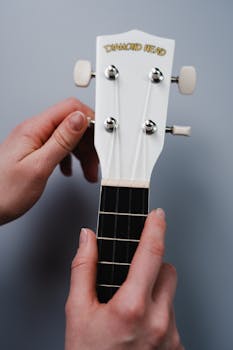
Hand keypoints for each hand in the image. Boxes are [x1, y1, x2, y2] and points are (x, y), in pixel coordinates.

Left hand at [0, 98, 97, 224]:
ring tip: (87, 171)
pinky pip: (58, 147)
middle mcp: (34, 131)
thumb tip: (80, 119)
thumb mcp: (38, 167)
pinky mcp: (33, 151)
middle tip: (95, 163)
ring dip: (81, 153)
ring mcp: (33, 141)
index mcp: (34, 129)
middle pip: (71, 123)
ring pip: (67, 137)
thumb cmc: (4, 192)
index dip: (89, 120)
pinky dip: (70, 158)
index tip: (101, 138)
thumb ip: (61, 141)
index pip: (70, 108)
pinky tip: (70, 170)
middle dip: (88, 143)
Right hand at [65, 210, 183, 349]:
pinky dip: (160, 313)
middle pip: (168, 271)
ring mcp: (171, 337)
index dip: (155, 228)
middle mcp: (158, 322)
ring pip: (171, 294)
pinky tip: (142, 325)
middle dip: (154, 264)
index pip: (151, 254)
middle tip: (134, 275)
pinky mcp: (176, 348)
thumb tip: (88, 239)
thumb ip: (84, 269)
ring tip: (134, 307)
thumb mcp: (77, 312)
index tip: (158, 215)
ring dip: (156, 291)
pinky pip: (173, 316)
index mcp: (132, 307)